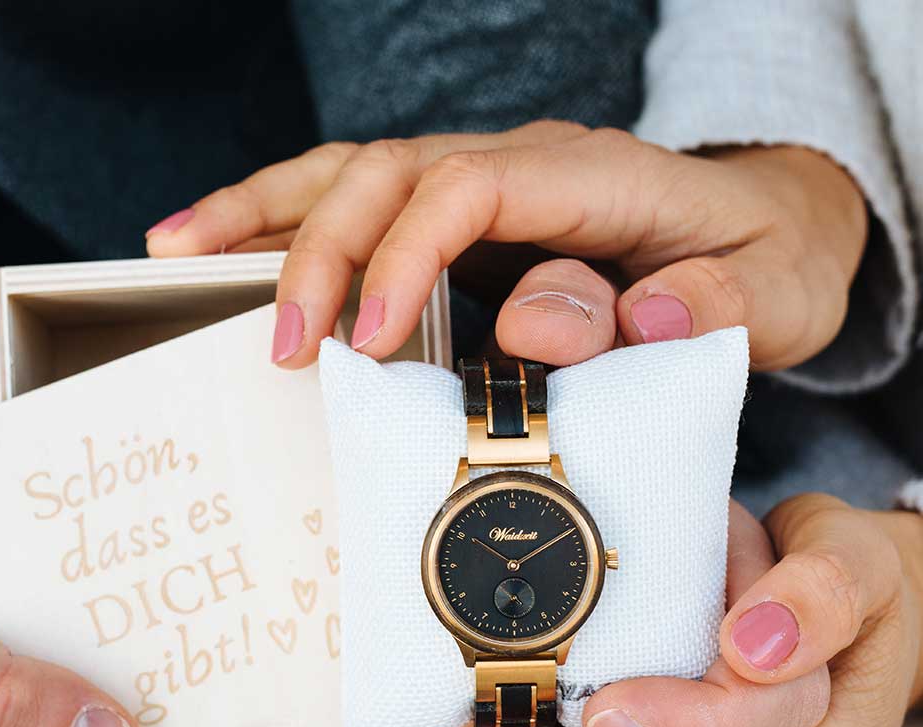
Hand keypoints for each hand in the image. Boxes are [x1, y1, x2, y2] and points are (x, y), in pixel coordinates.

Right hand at [146, 122, 865, 371]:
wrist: (759, 237)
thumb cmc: (755, 269)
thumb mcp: (761, 296)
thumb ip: (693, 305)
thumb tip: (594, 322)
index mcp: (590, 177)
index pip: (468, 188)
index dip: (406, 256)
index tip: (372, 341)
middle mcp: (519, 164)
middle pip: (388, 172)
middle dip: (320, 254)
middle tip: (281, 347)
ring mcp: (477, 182)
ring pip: (350, 172)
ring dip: (262, 216)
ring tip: (179, 257)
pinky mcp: (453, 216)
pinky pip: (355, 202)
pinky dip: (281, 221)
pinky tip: (220, 247)